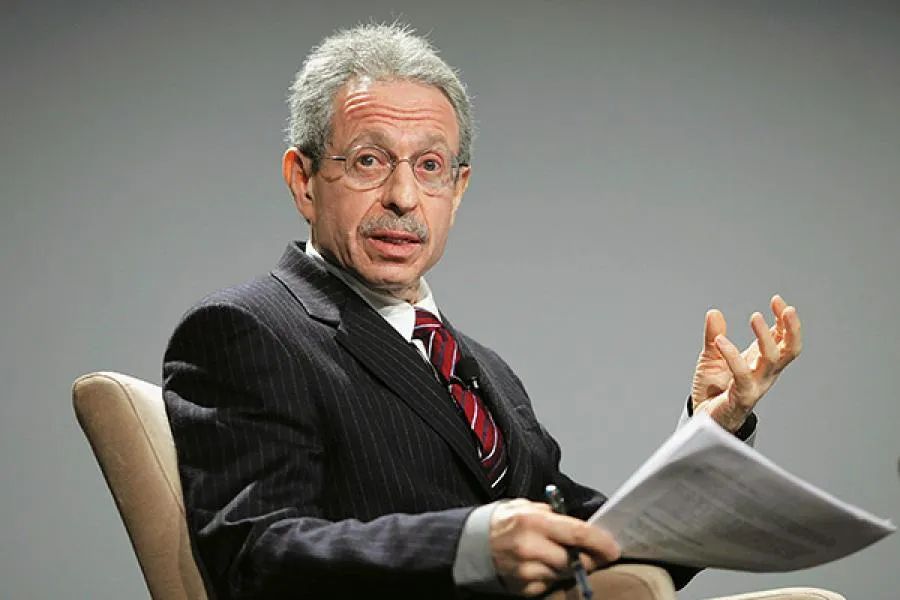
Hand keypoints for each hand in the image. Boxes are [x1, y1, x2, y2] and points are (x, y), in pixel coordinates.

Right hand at [489, 498, 619, 596]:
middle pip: (575, 559)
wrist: (472, 543)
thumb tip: (582, 526)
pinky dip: (552, 576)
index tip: (614, 548)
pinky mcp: (523, 588)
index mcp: (534, 521)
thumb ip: (554, 515)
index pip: (578, 533)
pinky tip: (542, 565)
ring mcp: (526, 571)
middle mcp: (530, 547)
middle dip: (589, 558)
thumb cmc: (504, 521)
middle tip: (595, 554)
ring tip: (557, 555)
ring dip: (569, 567)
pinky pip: (550, 584)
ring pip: (564, 573)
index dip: (600, 541)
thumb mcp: (527, 506)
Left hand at [690, 294, 802, 431]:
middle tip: (786, 308)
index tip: (778, 300)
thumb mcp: (711, 356)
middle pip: (789, 350)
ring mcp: (756, 385)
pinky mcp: (742, 397)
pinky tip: (721, 341)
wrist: (702, 417)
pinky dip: (732, 355)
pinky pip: (742, 374)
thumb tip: (714, 313)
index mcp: (761, 361)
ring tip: (755, 316)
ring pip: (772, 360)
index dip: (785, 321)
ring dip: (766, 337)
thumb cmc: (713, 389)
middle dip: (791, 329)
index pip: (783, 339)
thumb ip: (714, 335)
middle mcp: (764, 373)